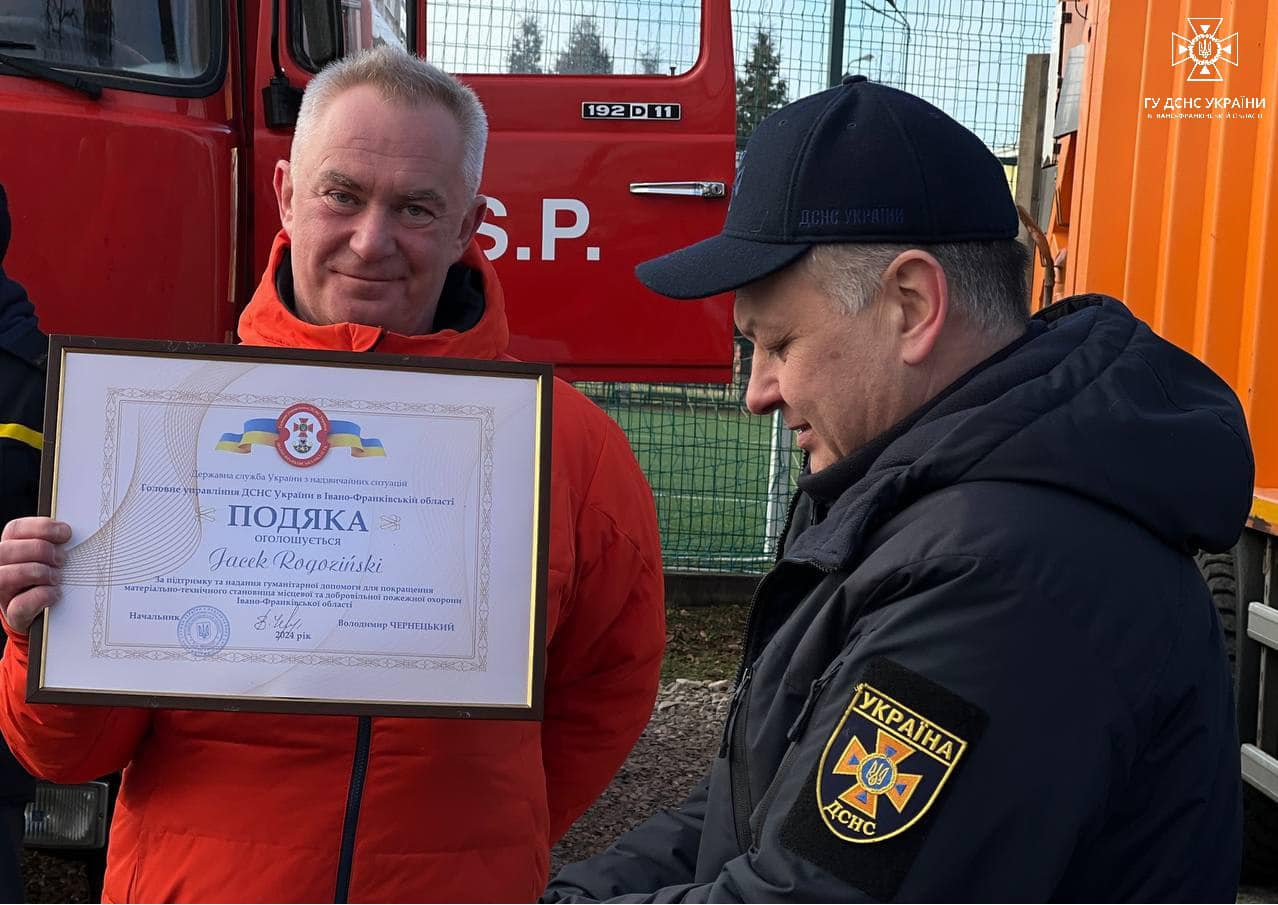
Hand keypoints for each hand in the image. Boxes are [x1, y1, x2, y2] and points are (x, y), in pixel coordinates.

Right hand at [0, 518, 69, 633]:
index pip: (15, 529)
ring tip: (56, 577)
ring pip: (5, 576)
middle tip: (62, 559)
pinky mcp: (13, 614)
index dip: (41, 528)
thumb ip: (54, 543)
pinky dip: (41, 596)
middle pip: (7, 550)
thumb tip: (71, 533)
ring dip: (37, 572)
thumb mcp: (50, 557)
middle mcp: (0, 567)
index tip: (66, 533)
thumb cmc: (48, 578)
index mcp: (10, 548)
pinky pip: (20, 605)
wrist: (45, 613)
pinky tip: (55, 593)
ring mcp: (3, 592)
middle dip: (40, 550)